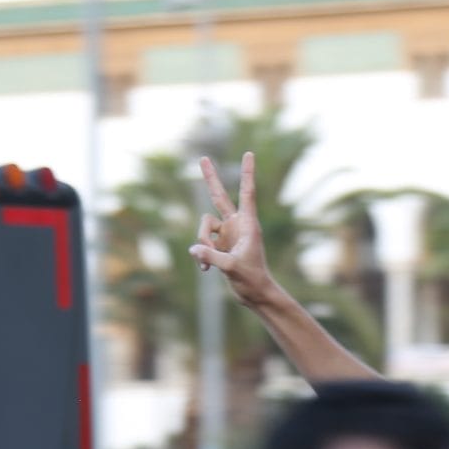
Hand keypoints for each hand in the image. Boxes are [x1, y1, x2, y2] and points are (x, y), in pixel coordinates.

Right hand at [188, 152, 276, 305]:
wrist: (254, 294)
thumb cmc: (251, 279)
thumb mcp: (231, 268)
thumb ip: (212, 256)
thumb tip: (193, 248)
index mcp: (248, 224)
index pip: (247, 193)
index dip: (247, 173)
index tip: (249, 154)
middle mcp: (236, 225)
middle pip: (219, 196)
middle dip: (210, 179)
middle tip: (203, 158)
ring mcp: (226, 234)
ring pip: (203, 226)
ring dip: (202, 242)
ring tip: (209, 263)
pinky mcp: (218, 244)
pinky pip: (201, 242)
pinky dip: (201, 254)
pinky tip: (206, 269)